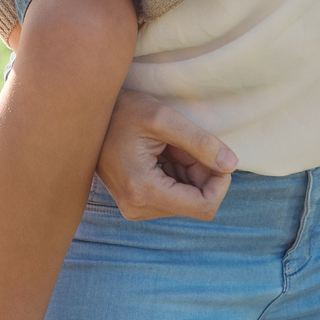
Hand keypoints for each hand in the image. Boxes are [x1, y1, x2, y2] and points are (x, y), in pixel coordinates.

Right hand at [95, 88, 237, 220]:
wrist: (87, 116)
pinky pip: (172, 197)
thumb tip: (232, 164)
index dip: (220, 183)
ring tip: (169, 146)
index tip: (216, 155)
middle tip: (184, 143)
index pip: (204, 207)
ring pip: (186, 200)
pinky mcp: (135, 203)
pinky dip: (177, 174)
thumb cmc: (122, 111)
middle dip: (201, 173)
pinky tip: (162, 154)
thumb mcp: (163, 118)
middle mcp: (138, 208)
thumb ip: (200, 142)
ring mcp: (134, 208)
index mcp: (144, 191)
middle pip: (195, 203)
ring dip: (188, 172)